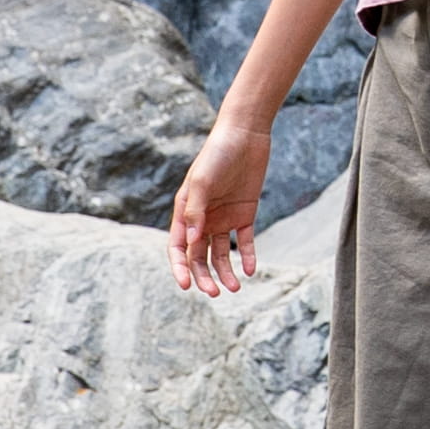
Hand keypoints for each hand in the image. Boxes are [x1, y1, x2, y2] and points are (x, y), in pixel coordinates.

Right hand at [171, 115, 268, 295]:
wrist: (245, 135)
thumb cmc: (217, 154)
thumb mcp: (203, 181)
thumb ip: (195, 211)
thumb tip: (191, 243)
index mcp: (185, 212)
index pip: (178, 248)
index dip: (180, 268)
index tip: (187, 285)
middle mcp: (203, 219)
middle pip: (200, 256)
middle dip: (205, 276)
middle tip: (215, 293)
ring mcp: (224, 218)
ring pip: (222, 254)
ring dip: (226, 272)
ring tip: (235, 287)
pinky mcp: (245, 214)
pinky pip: (245, 242)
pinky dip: (248, 257)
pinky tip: (251, 270)